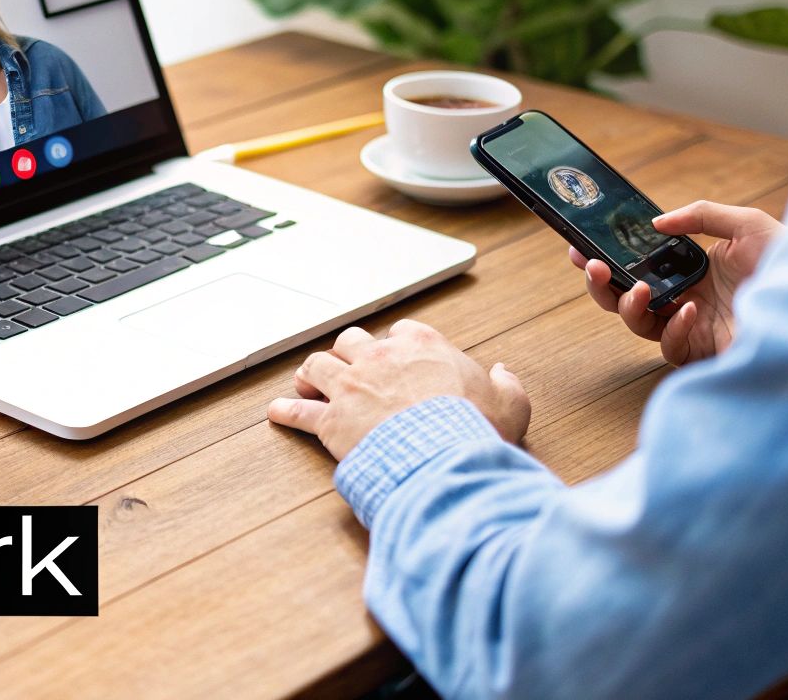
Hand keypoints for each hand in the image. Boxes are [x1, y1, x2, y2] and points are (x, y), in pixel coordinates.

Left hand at [267, 320, 530, 460]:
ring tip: (307, 382)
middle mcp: (380, 358)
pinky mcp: (331, 420)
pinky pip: (300, 412)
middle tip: (346, 367)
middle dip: (349, 353)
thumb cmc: (475, 428)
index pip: (402, 331)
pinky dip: (287, 412)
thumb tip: (503, 373)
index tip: (397, 354)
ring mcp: (351, 387)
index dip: (397, 344)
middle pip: (352, 342)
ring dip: (312, 374)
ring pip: (318, 366)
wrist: (440, 455)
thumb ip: (506, 385)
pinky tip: (277, 412)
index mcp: (422, 346)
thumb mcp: (510, 402)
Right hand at [571, 199, 782, 365]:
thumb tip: (656, 224)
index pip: (637, 268)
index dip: (606, 260)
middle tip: (593, 267)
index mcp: (692, 271)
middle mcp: (688, 300)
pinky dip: (674, 328)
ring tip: (641, 289)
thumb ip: (700, 216)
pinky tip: (690, 310)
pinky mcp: (707, 353)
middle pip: (626, 300)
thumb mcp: (746, 224)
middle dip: (601, 285)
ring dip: (630, 306)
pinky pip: (671, 347)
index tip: (580, 248)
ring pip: (639, 325)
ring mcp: (695, 328)